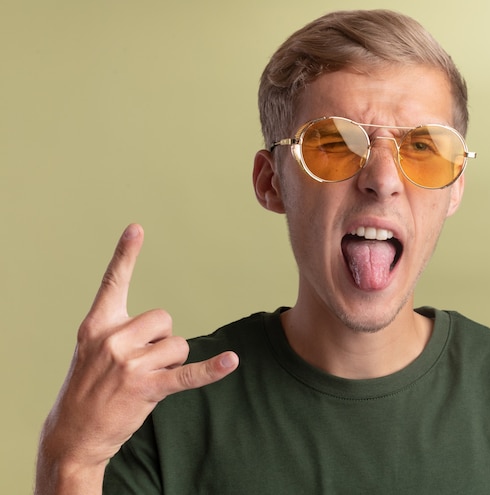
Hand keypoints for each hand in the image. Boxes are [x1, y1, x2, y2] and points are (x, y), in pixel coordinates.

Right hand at [35, 224, 238, 493]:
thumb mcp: (93, 349)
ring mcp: (130, 364)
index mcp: (98, 324)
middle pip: (164, 319)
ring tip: (146, 379)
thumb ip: (120, 329)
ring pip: (178, 345)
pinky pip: (187, 374)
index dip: (126, 254)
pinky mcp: (148, 388)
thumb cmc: (87, 386)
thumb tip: (162, 328)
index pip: (113, 283)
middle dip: (161, 340)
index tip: (137, 228)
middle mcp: (113, 339)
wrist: (73, 433)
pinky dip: (211, 370)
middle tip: (140, 363)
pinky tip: (231, 361)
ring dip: (171, 362)